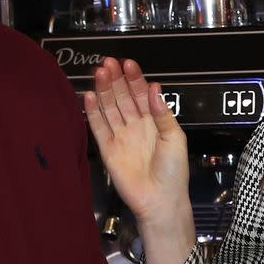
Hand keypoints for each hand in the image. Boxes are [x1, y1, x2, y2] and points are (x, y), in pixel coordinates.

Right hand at [84, 57, 189, 224]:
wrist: (161, 200)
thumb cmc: (174, 173)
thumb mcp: (175, 138)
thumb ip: (163, 114)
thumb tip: (155, 89)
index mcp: (154, 122)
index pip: (142, 95)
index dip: (135, 79)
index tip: (129, 64)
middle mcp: (136, 127)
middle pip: (123, 97)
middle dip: (116, 79)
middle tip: (109, 63)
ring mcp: (121, 137)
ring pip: (110, 108)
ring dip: (104, 90)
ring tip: (99, 72)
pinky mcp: (108, 150)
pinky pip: (98, 127)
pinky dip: (93, 112)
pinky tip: (89, 95)